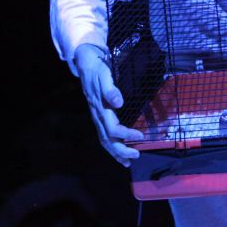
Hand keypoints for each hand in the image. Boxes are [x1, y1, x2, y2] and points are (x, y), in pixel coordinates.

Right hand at [74, 44, 143, 166]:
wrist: (86, 64)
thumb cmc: (98, 70)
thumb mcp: (105, 75)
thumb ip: (111, 90)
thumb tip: (119, 103)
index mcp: (100, 109)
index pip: (112, 129)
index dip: (126, 135)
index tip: (141, 136)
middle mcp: (97, 116)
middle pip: (107, 140)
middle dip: (121, 150)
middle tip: (136, 156)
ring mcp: (96, 118)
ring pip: (104, 141)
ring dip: (116, 152)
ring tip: (128, 161)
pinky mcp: (98, 117)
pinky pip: (104, 136)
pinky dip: (112, 146)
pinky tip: (119, 151)